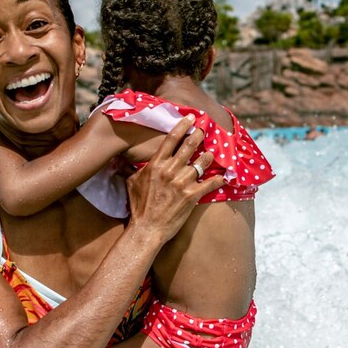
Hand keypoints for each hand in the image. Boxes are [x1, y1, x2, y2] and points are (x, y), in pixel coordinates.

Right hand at [125, 115, 223, 244]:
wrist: (146, 229)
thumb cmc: (138, 206)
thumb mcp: (131, 182)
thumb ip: (132, 168)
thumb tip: (122, 159)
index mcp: (156, 164)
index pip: (171, 139)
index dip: (183, 126)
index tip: (191, 117)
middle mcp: (170, 170)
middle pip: (189, 146)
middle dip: (199, 134)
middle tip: (204, 129)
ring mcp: (182, 183)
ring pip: (202, 162)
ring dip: (209, 155)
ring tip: (213, 152)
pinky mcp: (192, 196)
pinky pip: (210, 183)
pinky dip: (219, 179)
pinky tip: (225, 176)